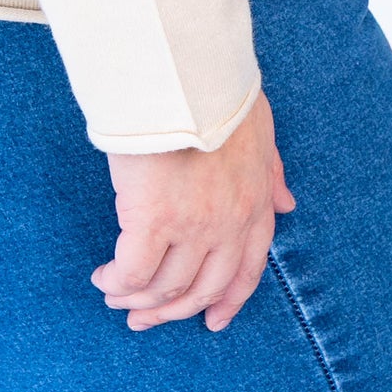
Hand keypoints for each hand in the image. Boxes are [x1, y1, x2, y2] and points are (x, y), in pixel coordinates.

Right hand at [90, 87, 295, 334]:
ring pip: (165, 286)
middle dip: (172, 311)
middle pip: (202, 289)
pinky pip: (133, 271)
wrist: (186, 70)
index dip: (227, 301)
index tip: (212, 321)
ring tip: (115, 296)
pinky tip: (105, 278)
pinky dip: (118, 282)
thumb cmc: (216, 88)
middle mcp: (228, 224)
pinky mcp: (152, 219)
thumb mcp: (260, 128)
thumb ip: (271, 169)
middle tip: (145, 318)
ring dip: (138, 300)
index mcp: (254, 204)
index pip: (246, 270)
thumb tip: (286, 204)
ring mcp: (192, 226)